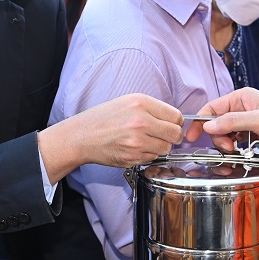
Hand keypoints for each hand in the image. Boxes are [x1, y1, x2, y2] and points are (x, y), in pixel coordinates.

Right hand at [42, 93, 183, 181]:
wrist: (82, 136)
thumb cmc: (103, 118)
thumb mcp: (128, 102)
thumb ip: (152, 109)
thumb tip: (174, 120)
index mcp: (141, 103)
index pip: (176, 116)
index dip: (175, 122)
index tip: (170, 125)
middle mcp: (141, 122)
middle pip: (175, 134)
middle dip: (172, 136)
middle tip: (163, 136)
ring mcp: (137, 141)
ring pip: (166, 148)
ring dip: (160, 146)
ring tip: (146, 141)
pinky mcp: (133, 157)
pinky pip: (153, 157)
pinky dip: (148, 154)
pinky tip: (135, 147)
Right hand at [185, 88, 258, 163]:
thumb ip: (232, 122)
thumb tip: (208, 125)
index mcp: (242, 98)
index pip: (212, 107)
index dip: (201, 121)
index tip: (192, 136)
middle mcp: (242, 110)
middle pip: (216, 125)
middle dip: (218, 138)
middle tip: (228, 147)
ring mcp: (246, 125)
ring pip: (224, 137)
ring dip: (227, 146)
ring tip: (237, 150)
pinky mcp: (251, 140)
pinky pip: (235, 146)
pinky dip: (235, 151)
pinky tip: (242, 153)